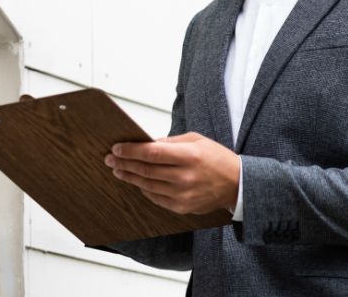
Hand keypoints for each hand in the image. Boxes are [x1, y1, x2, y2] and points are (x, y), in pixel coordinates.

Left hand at [105, 132, 240, 215]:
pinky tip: (137, 182)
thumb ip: (170, 142)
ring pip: (147, 185)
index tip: (116, 148)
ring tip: (118, 170)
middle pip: (145, 170)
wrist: (238, 184)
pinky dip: (144, 189)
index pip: (151, 153)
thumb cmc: (217, 158)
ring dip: (130, 177)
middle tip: (110, 159)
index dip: (130, 151)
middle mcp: (185, 177)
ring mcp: (183, 195)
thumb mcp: (196, 140)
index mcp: (189, 156)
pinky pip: (156, 198)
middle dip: (124, 164)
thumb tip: (145, 143)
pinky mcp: (182, 207)